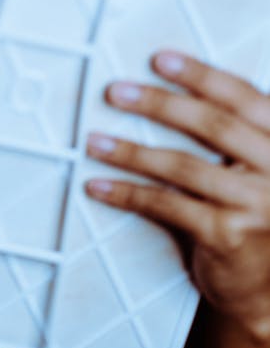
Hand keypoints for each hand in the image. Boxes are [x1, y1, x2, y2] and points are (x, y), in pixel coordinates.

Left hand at [85, 51, 269, 340]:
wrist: (267, 287)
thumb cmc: (254, 211)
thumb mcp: (260, 165)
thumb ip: (235, 130)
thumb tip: (170, 86)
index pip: (244, 97)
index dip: (200, 75)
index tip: (160, 59)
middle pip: (212, 126)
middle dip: (159, 103)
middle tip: (118, 92)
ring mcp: (256, 205)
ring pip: (182, 166)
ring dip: (131, 151)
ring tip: (95, 141)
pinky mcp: (226, 235)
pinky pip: (166, 205)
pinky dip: (127, 193)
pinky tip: (100, 185)